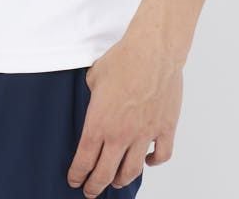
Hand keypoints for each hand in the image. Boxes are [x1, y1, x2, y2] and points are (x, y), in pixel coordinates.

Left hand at [67, 30, 182, 195]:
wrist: (152, 52)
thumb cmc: (122, 60)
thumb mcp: (93, 78)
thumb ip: (91, 98)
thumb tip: (94, 102)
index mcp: (99, 123)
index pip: (84, 160)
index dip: (77, 174)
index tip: (74, 181)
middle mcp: (121, 134)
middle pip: (106, 173)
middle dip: (95, 186)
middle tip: (90, 191)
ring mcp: (144, 135)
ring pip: (132, 171)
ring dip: (121, 180)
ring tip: (115, 182)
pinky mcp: (164, 129)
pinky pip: (161, 156)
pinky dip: (153, 163)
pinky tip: (147, 161)